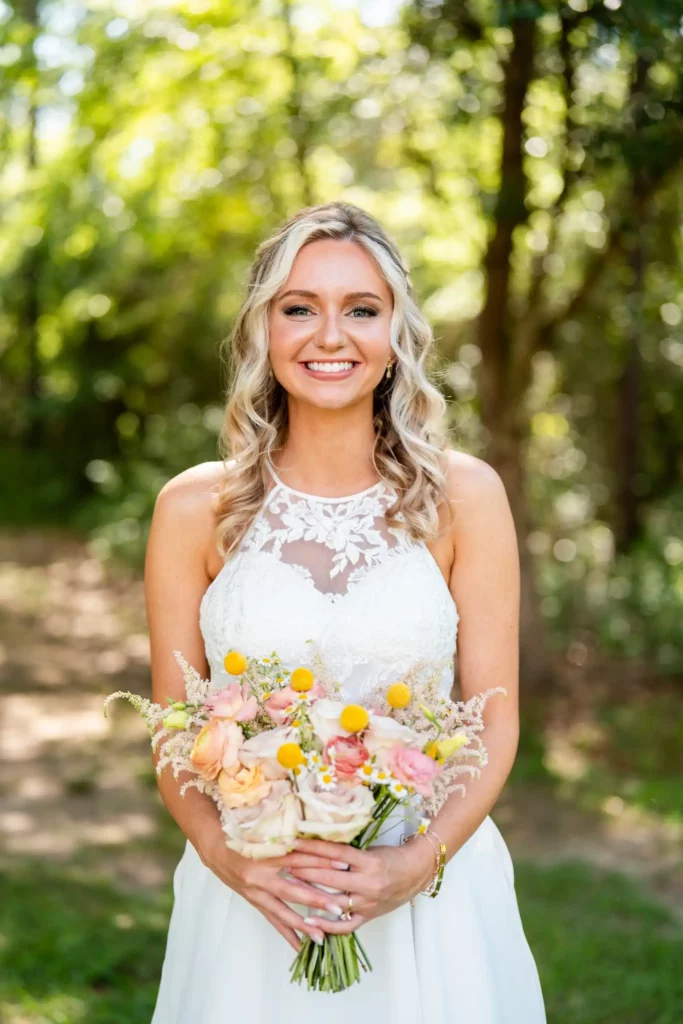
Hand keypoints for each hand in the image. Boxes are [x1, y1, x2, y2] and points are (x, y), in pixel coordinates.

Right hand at [198, 831, 353, 951]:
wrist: (216, 846)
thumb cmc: (244, 835)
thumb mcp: (266, 832)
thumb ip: (290, 838)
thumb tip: (319, 841)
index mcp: (265, 854)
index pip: (298, 857)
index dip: (321, 859)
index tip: (343, 862)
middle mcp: (260, 876)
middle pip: (292, 889)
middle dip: (316, 900)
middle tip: (338, 908)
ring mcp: (256, 891)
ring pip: (281, 911)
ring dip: (302, 925)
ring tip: (321, 936)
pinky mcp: (254, 901)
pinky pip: (272, 920)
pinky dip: (286, 933)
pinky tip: (299, 946)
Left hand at [283, 837, 434, 934]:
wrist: (417, 872)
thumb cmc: (393, 856)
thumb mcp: (371, 849)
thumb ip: (348, 853)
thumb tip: (318, 847)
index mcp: (369, 861)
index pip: (335, 853)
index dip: (313, 847)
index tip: (293, 842)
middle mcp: (368, 883)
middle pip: (330, 877)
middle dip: (304, 870)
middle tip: (283, 864)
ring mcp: (368, 903)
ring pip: (333, 901)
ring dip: (309, 895)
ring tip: (288, 888)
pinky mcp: (368, 916)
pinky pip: (345, 925)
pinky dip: (326, 925)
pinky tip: (308, 920)